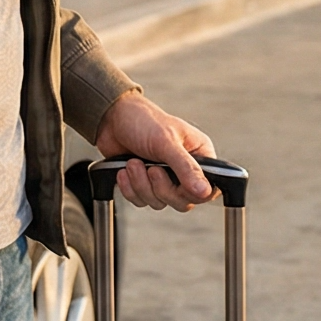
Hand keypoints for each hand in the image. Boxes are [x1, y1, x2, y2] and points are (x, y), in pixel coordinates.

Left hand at [90, 92, 216, 210]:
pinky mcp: (145, 184)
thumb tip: (204, 191)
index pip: (208, 189)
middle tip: (151, 169)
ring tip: (133, 163)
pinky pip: (141, 201)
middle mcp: (184, 170)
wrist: (111, 118)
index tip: (177, 184)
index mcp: (199, 155)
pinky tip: (124, 171)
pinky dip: (130, 188)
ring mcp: (164, 178)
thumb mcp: (166, 142)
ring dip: (141, 185)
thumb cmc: (143, 120)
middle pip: (182, 201)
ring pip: (160, 202)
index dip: (193, 192)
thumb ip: (186, 167)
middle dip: (161, 188)